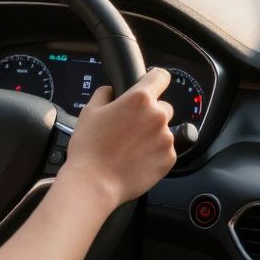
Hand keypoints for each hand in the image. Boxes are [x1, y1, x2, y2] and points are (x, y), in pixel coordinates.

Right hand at [60, 67, 175, 208]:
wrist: (94, 183)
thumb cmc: (90, 148)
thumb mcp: (90, 111)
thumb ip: (104, 94)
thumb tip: (111, 91)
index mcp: (139, 99)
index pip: (161, 77)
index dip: (155, 80)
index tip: (152, 85)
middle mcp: (157, 116)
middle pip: (163, 107)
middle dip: (149, 114)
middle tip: (130, 127)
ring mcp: (166, 139)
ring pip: (163, 130)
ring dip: (151, 135)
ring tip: (130, 147)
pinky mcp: (169, 159)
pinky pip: (165, 150)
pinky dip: (154, 153)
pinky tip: (136, 159)